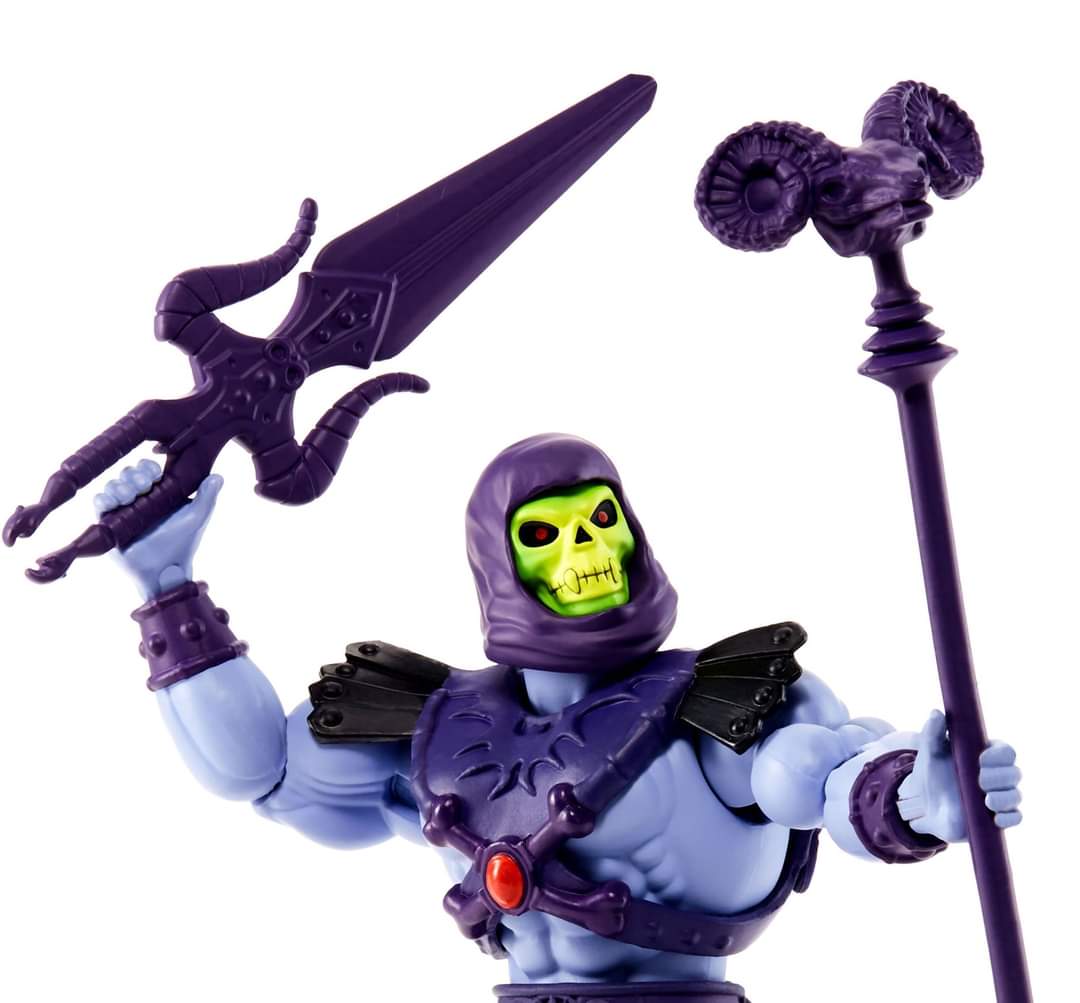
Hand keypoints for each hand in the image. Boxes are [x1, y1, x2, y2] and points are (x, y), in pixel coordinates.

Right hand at [95, 460, 223, 599]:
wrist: (164, 569)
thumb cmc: (183, 543)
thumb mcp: (197, 517)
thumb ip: (207, 496)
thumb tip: (218, 476)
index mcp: (159, 493)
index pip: (148, 470)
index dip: (148, 467)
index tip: (154, 474)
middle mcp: (139, 499)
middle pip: (128, 475)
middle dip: (133, 475)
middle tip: (143, 486)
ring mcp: (122, 510)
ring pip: (112, 486)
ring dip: (118, 485)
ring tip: (128, 496)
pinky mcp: (108, 523)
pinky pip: (99, 504)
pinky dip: (102, 498)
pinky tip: (111, 502)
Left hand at [897, 710, 1021, 842]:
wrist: (926, 803)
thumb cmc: (932, 772)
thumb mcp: (930, 752)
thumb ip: (933, 732)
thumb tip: (936, 713)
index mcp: (987, 755)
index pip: (1007, 751)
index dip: (999, 755)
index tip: (981, 759)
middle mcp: (998, 775)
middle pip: (1015, 773)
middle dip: (1000, 777)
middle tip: (980, 780)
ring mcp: (1000, 796)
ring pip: (1016, 795)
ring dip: (1004, 798)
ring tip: (986, 800)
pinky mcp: (998, 816)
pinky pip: (1015, 818)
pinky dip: (1009, 818)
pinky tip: (995, 817)